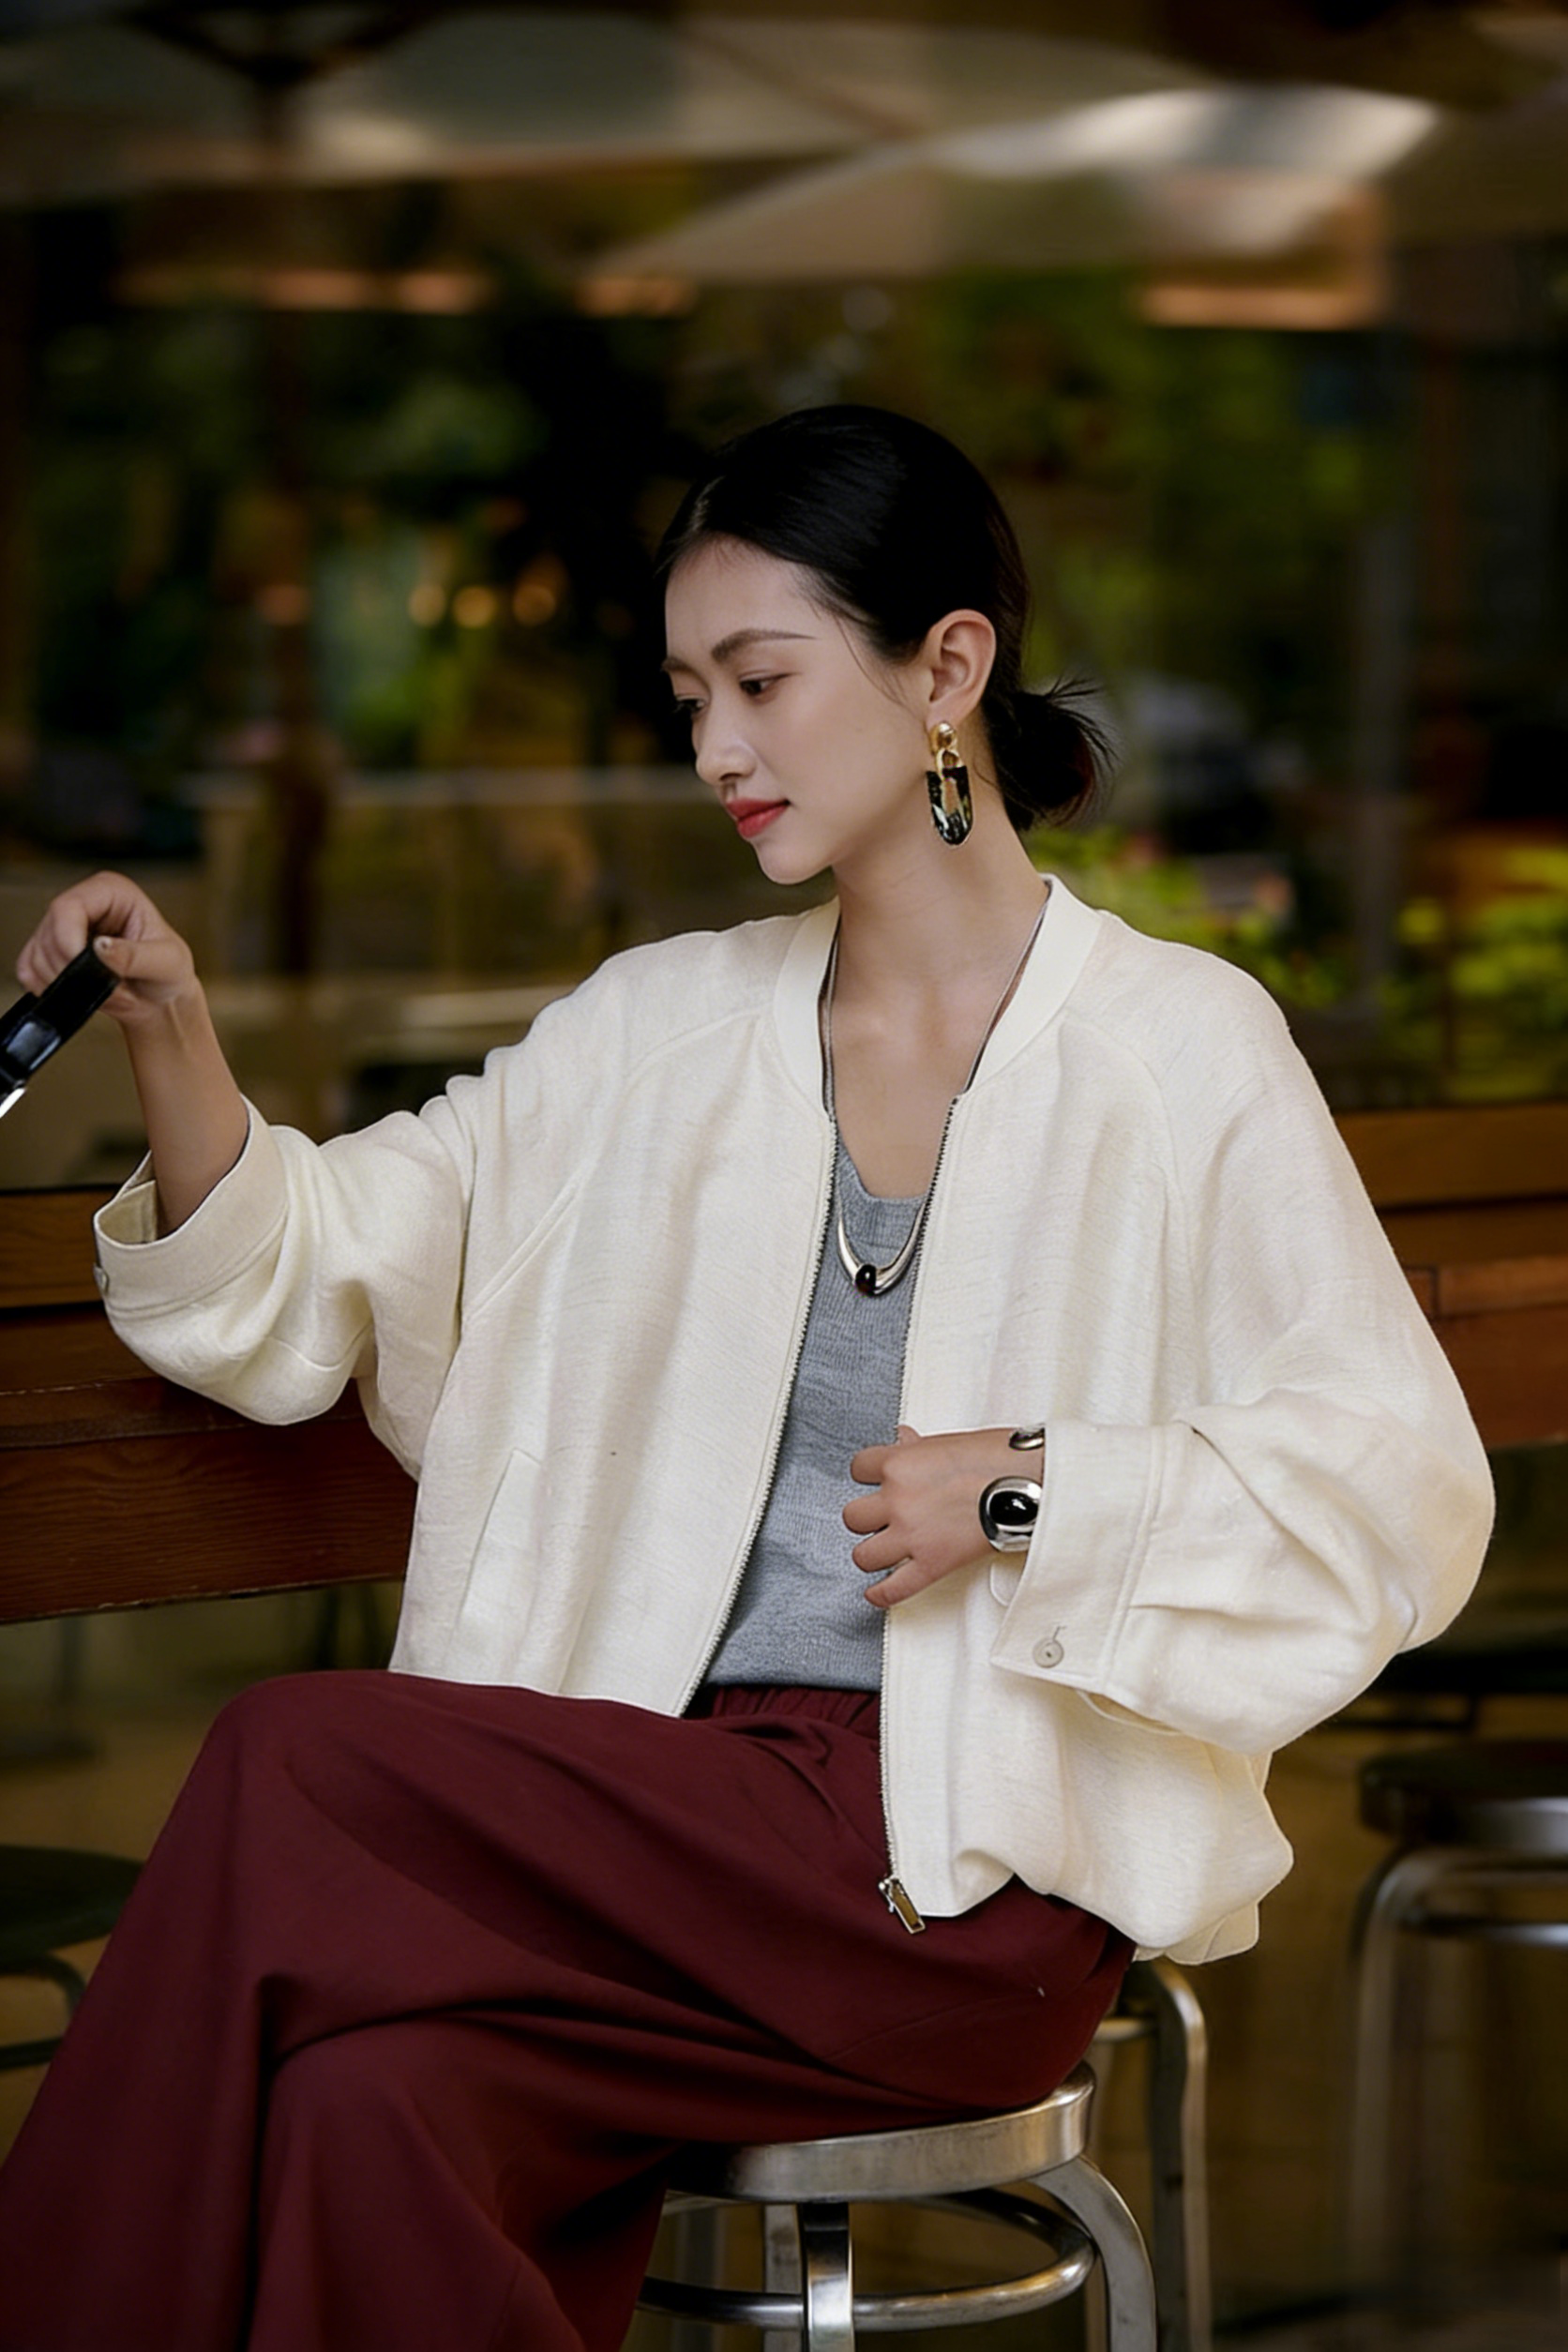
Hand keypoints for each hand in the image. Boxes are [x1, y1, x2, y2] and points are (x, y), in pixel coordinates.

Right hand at [17, 871, 198, 1031]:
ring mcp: (63, 927)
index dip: (68, 940)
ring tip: (102, 990)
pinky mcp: (50, 952)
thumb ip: (135, 956)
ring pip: (36, 955)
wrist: (161, 998)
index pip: (68, 907)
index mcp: (111, 891)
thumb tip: (100, 948)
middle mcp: (83, 903)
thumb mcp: (167, 962)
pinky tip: (78, 991)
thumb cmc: (168, 973)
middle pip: (48, 933)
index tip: (83, 970)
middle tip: (106, 987)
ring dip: (66, 983)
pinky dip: (49, 988)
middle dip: (73, 970)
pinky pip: (29, 971)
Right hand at [18, 872, 244, 1232]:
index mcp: (132, 908)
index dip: (77, 917)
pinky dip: (39, 977)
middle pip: (57, 914)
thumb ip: (140, 963)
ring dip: (45, 965)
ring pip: (42, 940)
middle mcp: (107, 919)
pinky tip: (53, 992)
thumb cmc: (179, 997)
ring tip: (64, 988)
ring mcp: (85, 942)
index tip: (80, 953)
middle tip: (63, 976)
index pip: (91, 892)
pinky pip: (38, 963)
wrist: (171, 1028)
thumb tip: (108, 954)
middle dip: (55, 945)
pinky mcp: (71, 967)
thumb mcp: (169, 977)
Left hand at [843, 1424, 1040, 1608]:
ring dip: (873, 1554)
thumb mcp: (949, 1442)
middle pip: (853, 1516)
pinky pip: (893, 1589)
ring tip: (886, 1550)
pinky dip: (881, 1594)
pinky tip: (877, 1592)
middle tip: (884, 1518)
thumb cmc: (997, 1458)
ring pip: (863, 1555)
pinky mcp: (932, 1564)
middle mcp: (898, 1500)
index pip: (857, 1469)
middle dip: (868, 1518)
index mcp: (899, 1463)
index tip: (876, 1481)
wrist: (1030, 1482)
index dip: (867, 1476)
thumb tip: (902, 1439)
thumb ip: (917, 1447)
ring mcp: (912, 1535)